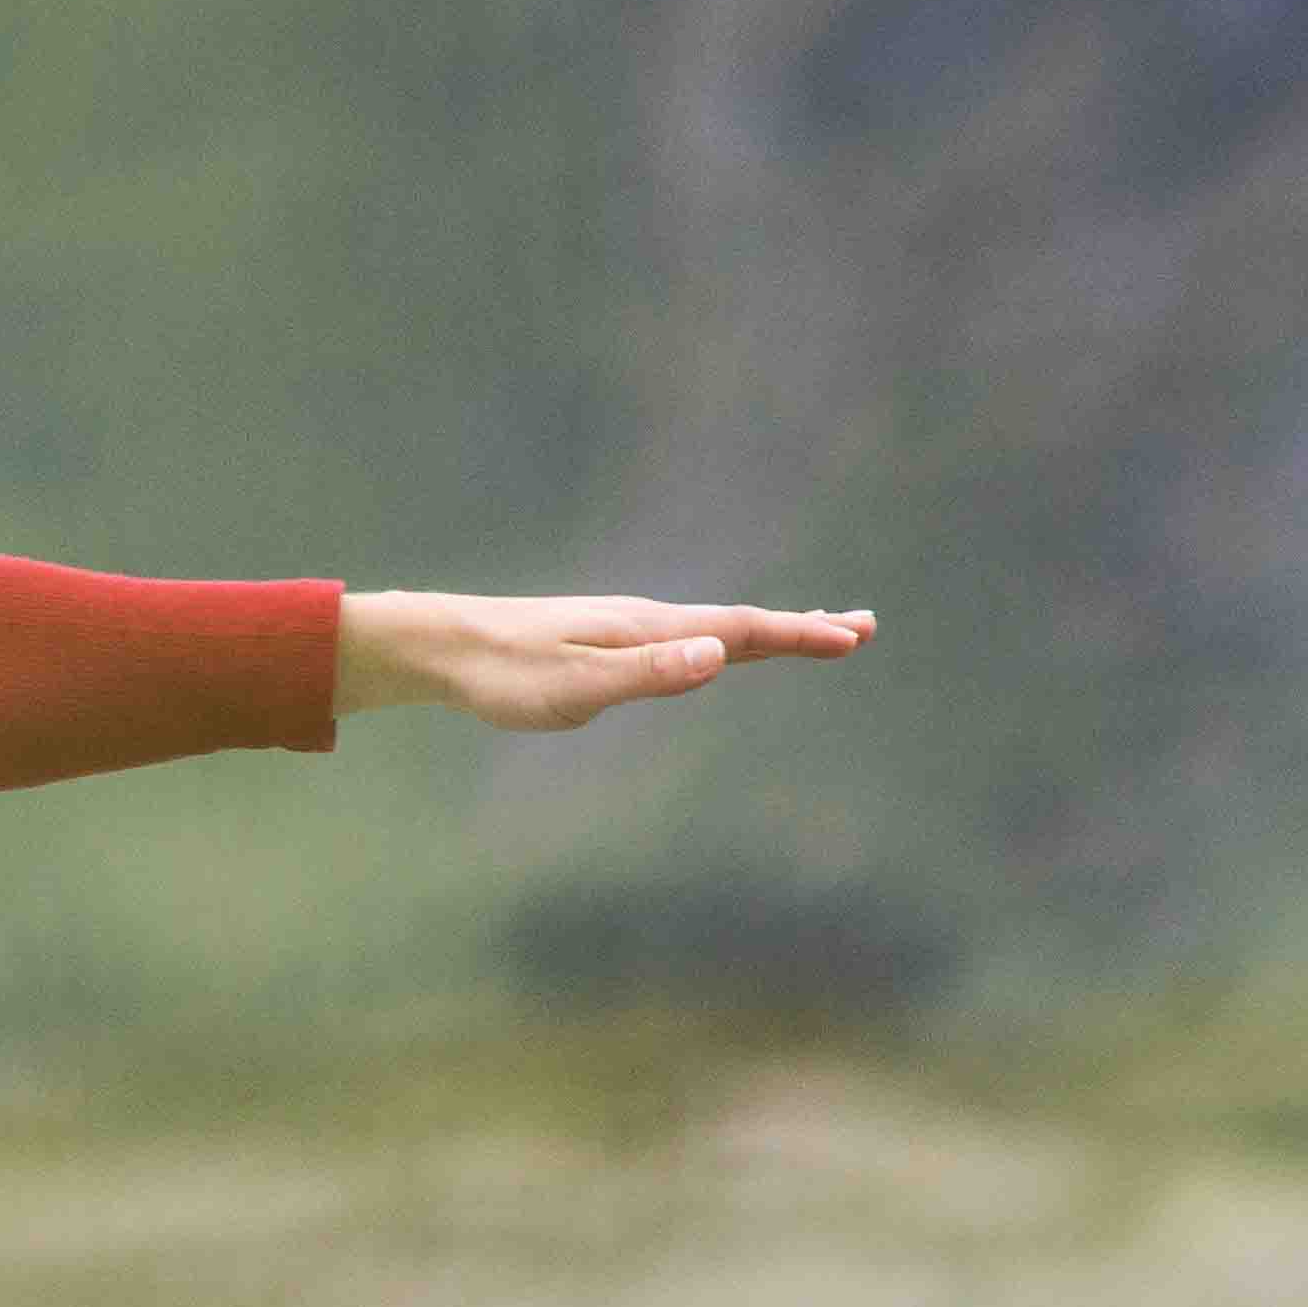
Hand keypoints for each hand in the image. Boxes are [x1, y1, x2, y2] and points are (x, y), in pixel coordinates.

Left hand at [343, 593, 877, 729]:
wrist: (445, 645)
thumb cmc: (505, 674)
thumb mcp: (578, 686)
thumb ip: (648, 673)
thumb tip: (717, 654)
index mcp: (650, 630)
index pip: (741, 630)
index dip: (800, 635)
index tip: (853, 636)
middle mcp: (647, 620)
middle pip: (740, 623)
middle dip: (803, 628)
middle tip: (862, 628)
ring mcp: (628, 628)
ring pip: (714, 628)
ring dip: (769, 632)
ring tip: (811, 633)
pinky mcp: (606, 640)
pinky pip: (685, 638)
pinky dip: (722, 639)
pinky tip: (717, 649)